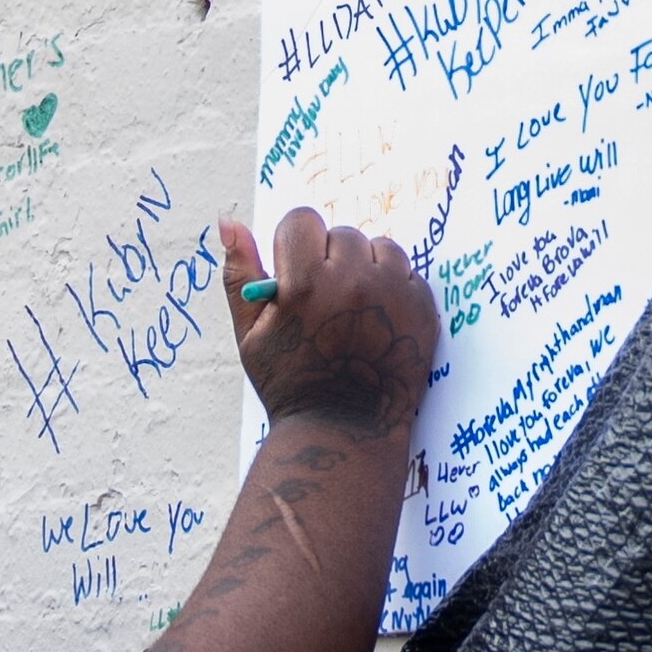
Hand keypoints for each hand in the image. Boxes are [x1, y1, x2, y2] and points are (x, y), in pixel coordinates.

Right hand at [225, 209, 433, 435]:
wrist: (344, 431)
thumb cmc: (290, 384)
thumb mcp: (250, 334)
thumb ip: (239, 275)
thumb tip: (228, 221)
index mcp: (306, 283)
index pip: (302, 220)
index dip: (293, 243)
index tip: (296, 271)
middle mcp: (354, 281)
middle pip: (342, 233)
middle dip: (329, 258)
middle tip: (324, 300)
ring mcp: (394, 294)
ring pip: (381, 247)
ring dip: (366, 267)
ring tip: (353, 308)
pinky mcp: (423, 309)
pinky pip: (409, 273)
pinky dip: (394, 288)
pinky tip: (378, 320)